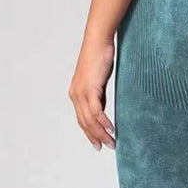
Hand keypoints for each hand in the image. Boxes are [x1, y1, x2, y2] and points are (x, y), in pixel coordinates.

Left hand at [68, 35, 115, 149]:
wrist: (98, 40)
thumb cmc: (100, 56)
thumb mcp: (99, 81)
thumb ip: (99, 96)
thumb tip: (102, 110)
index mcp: (76, 93)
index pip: (82, 119)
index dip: (90, 133)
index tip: (98, 143)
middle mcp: (76, 94)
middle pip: (84, 123)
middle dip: (95, 137)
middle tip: (105, 147)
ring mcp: (82, 92)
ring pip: (90, 120)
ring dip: (101, 133)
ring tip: (112, 142)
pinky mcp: (90, 88)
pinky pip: (96, 111)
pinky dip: (104, 122)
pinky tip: (111, 129)